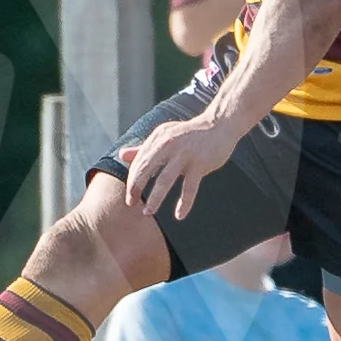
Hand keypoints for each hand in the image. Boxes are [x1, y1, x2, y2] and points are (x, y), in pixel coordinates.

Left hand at [119, 110, 249, 219]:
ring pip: (165, 180)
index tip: (129, 196)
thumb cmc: (188, 134)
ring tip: (148, 212)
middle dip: (136, 187)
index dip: (132, 180)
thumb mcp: (164, 137)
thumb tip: (121, 155)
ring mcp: (185, 154)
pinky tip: (179, 215)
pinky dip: (184, 203)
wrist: (219, 125)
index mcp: (157, 138)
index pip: (139, 161)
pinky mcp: (200, 163)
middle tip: (130, 204)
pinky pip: (190, 187)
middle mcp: (168, 144)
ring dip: (155, 198)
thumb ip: (143, 148)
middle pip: (146, 169)